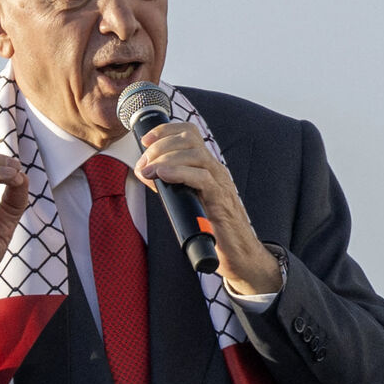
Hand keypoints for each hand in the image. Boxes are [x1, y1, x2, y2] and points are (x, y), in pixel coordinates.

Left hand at [134, 122, 281, 294]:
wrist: (238, 253)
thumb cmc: (213, 229)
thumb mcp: (186, 200)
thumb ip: (170, 184)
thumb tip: (146, 172)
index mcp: (207, 167)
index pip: (189, 133)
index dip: (165, 131)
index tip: (145, 140)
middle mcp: (215, 170)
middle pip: (189, 139)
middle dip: (161, 145)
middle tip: (144, 163)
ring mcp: (220, 183)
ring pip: (195, 154)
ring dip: (165, 158)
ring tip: (148, 171)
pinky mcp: (221, 200)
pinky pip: (202, 178)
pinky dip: (179, 172)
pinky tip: (163, 176)